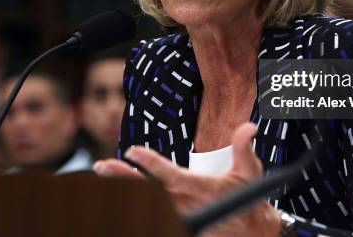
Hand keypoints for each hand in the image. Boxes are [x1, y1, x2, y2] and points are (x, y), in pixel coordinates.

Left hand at [93, 122, 280, 236]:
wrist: (251, 230)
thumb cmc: (249, 197)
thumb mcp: (250, 170)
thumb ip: (243, 147)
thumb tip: (249, 126)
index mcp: (204, 190)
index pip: (173, 176)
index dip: (152, 164)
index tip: (133, 150)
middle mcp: (189, 203)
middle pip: (151, 189)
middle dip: (125, 177)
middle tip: (102, 165)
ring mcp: (183, 213)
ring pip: (148, 199)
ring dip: (124, 186)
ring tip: (101, 171)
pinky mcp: (181, 219)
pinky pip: (153, 209)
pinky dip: (136, 199)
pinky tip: (117, 189)